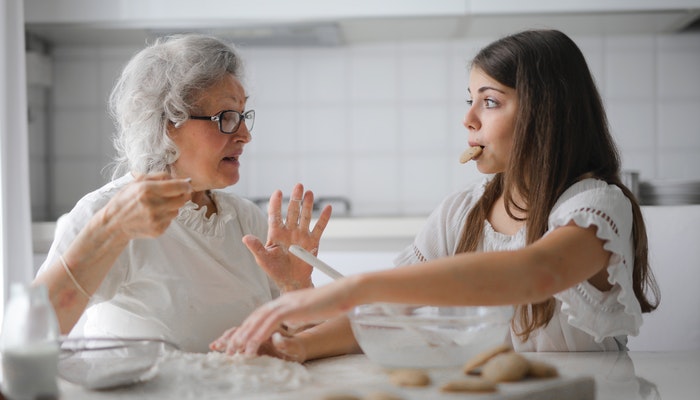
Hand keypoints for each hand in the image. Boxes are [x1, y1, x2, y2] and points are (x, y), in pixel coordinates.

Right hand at [100, 172, 191, 239]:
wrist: (114, 223)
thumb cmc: (125, 200)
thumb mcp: (137, 182)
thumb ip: (159, 177)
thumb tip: (178, 178)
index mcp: (147, 190)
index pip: (178, 186)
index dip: (186, 185)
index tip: (187, 184)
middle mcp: (153, 205)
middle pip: (182, 199)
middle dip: (182, 195)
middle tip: (176, 193)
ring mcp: (156, 220)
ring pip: (177, 210)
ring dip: (173, 206)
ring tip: (159, 205)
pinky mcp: (158, 230)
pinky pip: (170, 220)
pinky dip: (166, 216)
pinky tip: (154, 214)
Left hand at [209, 277, 356, 355]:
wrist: (344, 292)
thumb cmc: (332, 302)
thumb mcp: (309, 310)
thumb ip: (296, 315)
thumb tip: (290, 324)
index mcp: (285, 301)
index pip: (261, 314)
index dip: (248, 328)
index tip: (239, 341)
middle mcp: (282, 300)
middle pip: (255, 316)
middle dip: (241, 333)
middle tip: (230, 348)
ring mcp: (287, 302)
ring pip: (259, 319)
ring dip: (246, 336)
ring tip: (237, 350)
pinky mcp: (292, 307)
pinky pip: (270, 321)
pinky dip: (259, 333)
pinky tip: (253, 344)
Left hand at [244, 183, 331, 291]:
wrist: (292, 281)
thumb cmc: (275, 270)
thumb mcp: (263, 259)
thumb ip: (256, 247)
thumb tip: (245, 238)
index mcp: (276, 234)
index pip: (275, 215)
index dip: (276, 203)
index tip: (278, 192)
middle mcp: (289, 231)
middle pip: (292, 212)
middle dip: (295, 199)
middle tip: (298, 186)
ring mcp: (301, 236)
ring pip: (305, 216)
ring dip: (307, 205)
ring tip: (309, 193)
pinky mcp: (312, 242)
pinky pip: (319, 228)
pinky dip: (323, 218)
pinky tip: (327, 208)